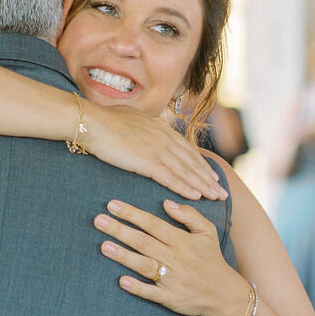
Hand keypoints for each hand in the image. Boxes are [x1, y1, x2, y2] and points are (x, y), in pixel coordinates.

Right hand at [83, 104, 226, 201]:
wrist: (92, 122)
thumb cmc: (106, 121)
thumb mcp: (132, 117)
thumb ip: (146, 124)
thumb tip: (151, 122)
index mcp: (161, 128)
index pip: (186, 149)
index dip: (201, 164)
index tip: (212, 175)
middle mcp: (164, 137)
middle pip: (192, 161)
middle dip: (208, 179)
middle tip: (222, 192)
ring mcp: (157, 149)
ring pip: (186, 171)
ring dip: (203, 186)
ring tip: (216, 198)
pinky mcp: (147, 161)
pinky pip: (171, 177)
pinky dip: (185, 188)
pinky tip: (196, 197)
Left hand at [94, 197, 244, 315]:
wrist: (224, 294)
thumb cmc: (212, 259)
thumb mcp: (208, 232)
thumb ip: (189, 215)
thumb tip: (166, 202)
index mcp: (182, 241)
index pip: (153, 224)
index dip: (132, 214)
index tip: (112, 205)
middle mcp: (176, 258)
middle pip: (143, 242)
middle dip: (120, 230)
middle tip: (98, 220)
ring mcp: (172, 279)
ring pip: (144, 265)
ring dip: (123, 256)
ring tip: (103, 246)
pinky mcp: (170, 298)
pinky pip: (152, 292)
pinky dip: (137, 287)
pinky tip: (121, 281)